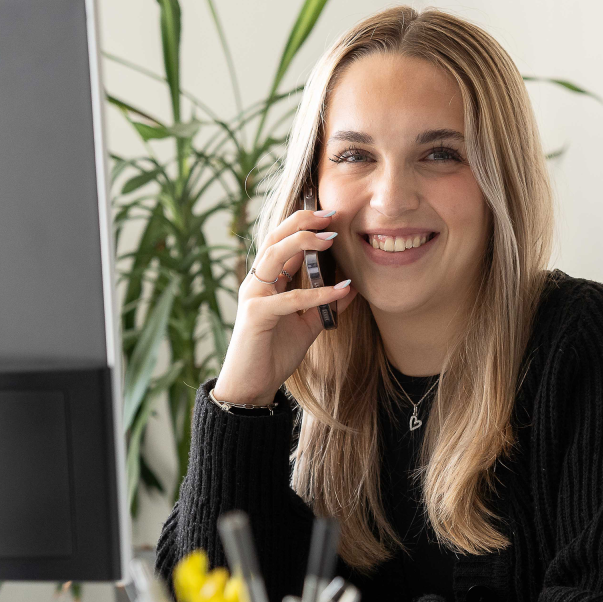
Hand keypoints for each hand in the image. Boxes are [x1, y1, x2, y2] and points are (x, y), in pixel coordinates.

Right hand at [211, 207, 356, 405]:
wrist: (252, 386)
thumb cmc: (274, 354)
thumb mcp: (307, 326)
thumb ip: (324, 306)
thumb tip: (350, 288)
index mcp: (267, 282)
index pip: (282, 242)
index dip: (304, 225)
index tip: (331, 216)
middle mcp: (256, 283)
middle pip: (274, 238)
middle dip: (302, 222)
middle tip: (331, 215)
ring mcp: (253, 296)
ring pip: (274, 257)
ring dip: (303, 243)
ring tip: (331, 238)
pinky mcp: (255, 315)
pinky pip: (289, 298)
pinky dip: (317, 293)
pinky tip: (340, 290)